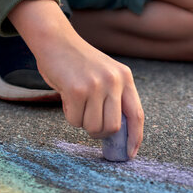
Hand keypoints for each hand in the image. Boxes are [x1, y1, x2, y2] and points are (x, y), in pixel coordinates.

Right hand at [8, 0, 143, 158]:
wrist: (55, 39)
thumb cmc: (78, 63)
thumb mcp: (105, 74)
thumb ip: (114, 99)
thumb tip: (117, 134)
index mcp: (125, 78)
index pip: (137, 115)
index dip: (135, 137)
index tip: (130, 153)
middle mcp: (114, 81)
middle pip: (113, 127)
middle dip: (101, 133)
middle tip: (91, 126)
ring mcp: (97, 85)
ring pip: (94, 127)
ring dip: (83, 124)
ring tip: (78, 106)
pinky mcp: (77, 90)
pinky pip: (76, 120)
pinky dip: (70, 116)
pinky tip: (67, 99)